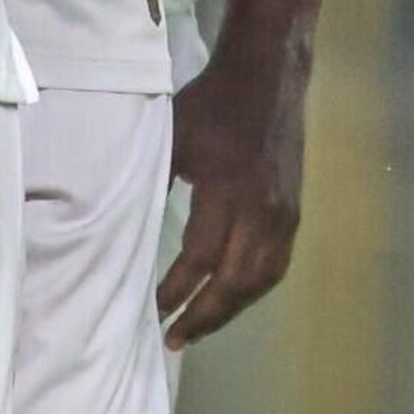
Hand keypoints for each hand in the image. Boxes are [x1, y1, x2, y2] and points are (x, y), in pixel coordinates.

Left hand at [157, 39, 306, 347]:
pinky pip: (277, 264)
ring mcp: (283, 213)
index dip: (176, 290)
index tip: (151, 310)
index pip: (200, 258)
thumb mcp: (172, 137)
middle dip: (204, 316)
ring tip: (200, 326)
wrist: (267, 75)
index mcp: (227, 191)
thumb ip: (151, 183)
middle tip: (174, 338)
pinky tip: (233, 297)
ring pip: (261, 280)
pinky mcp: (294, 211)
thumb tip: (120, 225)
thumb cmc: (212, 104)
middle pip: (235, 282)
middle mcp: (261, 211)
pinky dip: (254, 289)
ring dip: (230, 309)